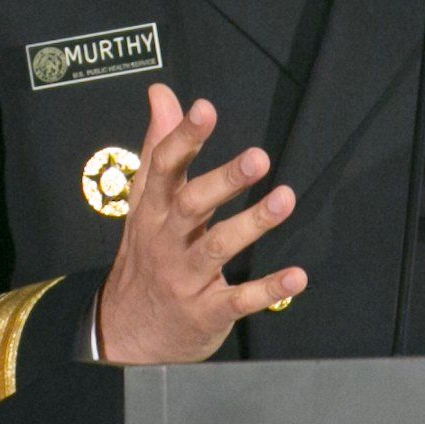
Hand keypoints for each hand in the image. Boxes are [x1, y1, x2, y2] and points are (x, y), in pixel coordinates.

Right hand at [96, 82, 307, 364]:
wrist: (126, 330)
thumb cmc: (145, 254)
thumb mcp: (144, 202)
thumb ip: (157, 146)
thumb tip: (162, 93)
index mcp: (153, 210)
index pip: (164, 168)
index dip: (184, 138)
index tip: (204, 109)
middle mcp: (166, 240)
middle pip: (192, 205)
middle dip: (223, 181)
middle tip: (258, 157)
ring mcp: (185, 278)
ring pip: (217, 248)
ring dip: (252, 224)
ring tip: (285, 199)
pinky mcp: (206, 312)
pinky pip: (238, 300)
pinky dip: (267, 289)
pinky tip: (297, 276)